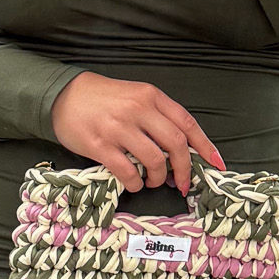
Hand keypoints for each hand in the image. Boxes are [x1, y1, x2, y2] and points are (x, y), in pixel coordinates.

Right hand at [50, 72, 224, 192]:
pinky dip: (135, 183)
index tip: (216, 163)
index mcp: (150, 95)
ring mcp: (118, 127)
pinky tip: (134, 182)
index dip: (205, 146)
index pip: (187, 122)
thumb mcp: (135, 96)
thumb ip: (157, 116)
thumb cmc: (102, 98)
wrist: (62, 95)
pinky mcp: (99, 145)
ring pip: (154, 160)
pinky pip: (127, 171)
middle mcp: (137, 109)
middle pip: (175, 144)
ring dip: (158, 178)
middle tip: (182, 183)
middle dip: (184, 169)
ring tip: (152, 181)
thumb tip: (181, 149)